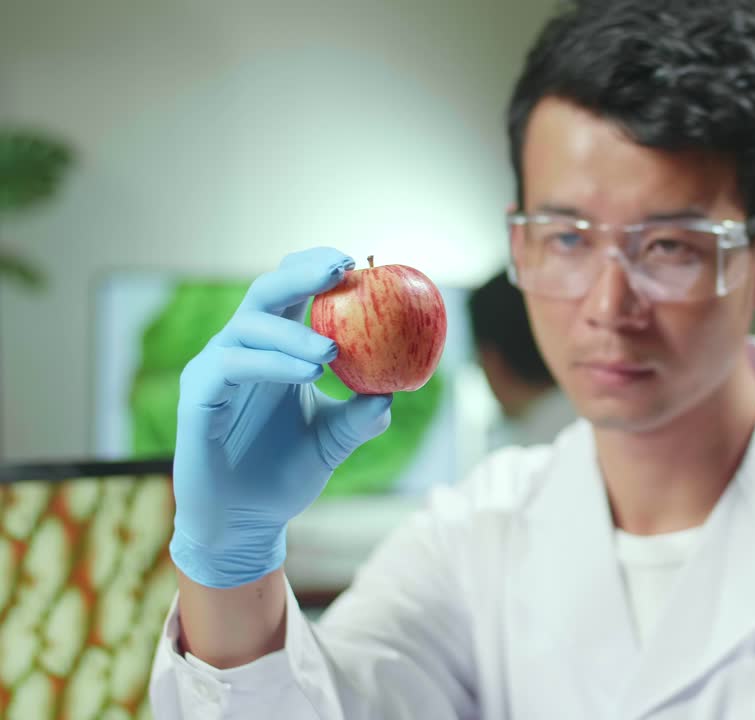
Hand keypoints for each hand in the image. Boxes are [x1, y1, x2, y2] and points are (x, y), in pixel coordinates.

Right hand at [170, 247, 394, 587]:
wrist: (245, 522)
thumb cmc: (286, 474)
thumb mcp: (334, 441)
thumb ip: (361, 416)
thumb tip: (393, 392)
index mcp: (275, 349)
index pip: (292, 291)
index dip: (317, 269)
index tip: (357, 262)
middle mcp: (243, 349)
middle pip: (267, 291)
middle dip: (303, 273)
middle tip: (343, 269)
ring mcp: (216, 369)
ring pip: (249, 326)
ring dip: (294, 333)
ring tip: (333, 352)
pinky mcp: (198, 395)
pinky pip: (231, 366)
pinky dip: (272, 363)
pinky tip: (307, 373)